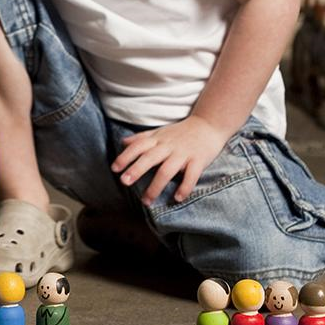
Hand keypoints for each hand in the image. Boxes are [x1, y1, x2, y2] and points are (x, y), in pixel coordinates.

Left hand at [111, 115, 231, 206]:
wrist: (209, 124)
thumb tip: (122, 142)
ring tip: (146, 201)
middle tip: (125, 182)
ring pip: (167, 170)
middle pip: (150, 158)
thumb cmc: (181, 132)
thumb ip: (142, 138)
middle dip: (136, 170)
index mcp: (158, 139)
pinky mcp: (199, 160)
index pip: (138, 146)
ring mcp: (184, 153)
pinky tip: (177, 198)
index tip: (115, 169)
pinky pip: (191, 175)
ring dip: (156, 186)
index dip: (126, 156)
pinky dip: (185, 187)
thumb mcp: (160, 132)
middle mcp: (168, 146)